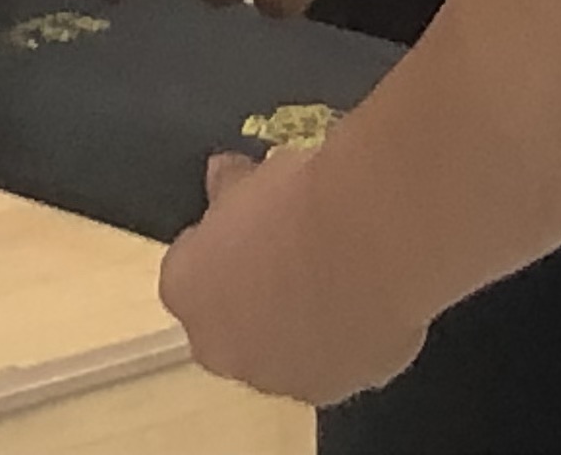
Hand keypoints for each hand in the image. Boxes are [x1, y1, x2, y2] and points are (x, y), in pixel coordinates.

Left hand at [162, 143, 426, 405]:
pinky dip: (355, 331)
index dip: (221, 246)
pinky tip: (375, 289)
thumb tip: (223, 175)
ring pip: (288, 351)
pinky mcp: (342, 385)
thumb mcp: (250, 176)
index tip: (251, 223)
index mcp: (186, 292)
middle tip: (294, 251)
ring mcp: (284, 377)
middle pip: (233, 323)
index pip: (189, 273)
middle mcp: (224, 349)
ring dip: (305, 321)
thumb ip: (228, 187)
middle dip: (256, 295)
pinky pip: (343, 357)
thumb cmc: (297, 198)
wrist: (370, 235)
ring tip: (343, 269)